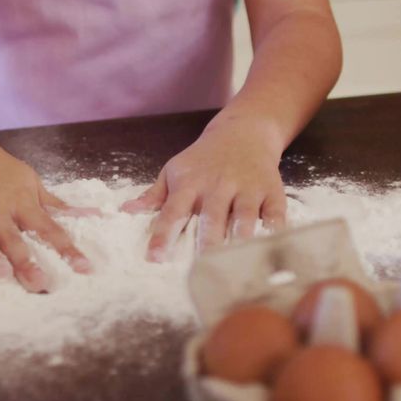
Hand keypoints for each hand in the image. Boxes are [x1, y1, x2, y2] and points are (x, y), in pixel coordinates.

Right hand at [0, 125, 92, 291]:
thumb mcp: (27, 181)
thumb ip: (54, 205)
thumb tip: (94, 217)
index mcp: (17, 199)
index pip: (46, 227)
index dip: (65, 248)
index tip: (83, 269)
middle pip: (10, 234)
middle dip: (24, 258)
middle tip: (38, 283)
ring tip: (1, 274)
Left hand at [122, 114, 287, 260]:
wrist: (243, 131)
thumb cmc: (203, 159)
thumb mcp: (175, 170)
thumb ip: (154, 195)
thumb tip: (126, 211)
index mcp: (190, 184)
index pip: (173, 212)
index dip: (163, 235)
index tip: (154, 258)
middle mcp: (219, 186)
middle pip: (212, 218)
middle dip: (207, 243)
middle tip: (201, 269)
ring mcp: (247, 188)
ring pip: (244, 217)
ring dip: (240, 239)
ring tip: (236, 263)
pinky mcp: (272, 190)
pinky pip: (275, 214)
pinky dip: (274, 232)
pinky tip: (270, 249)